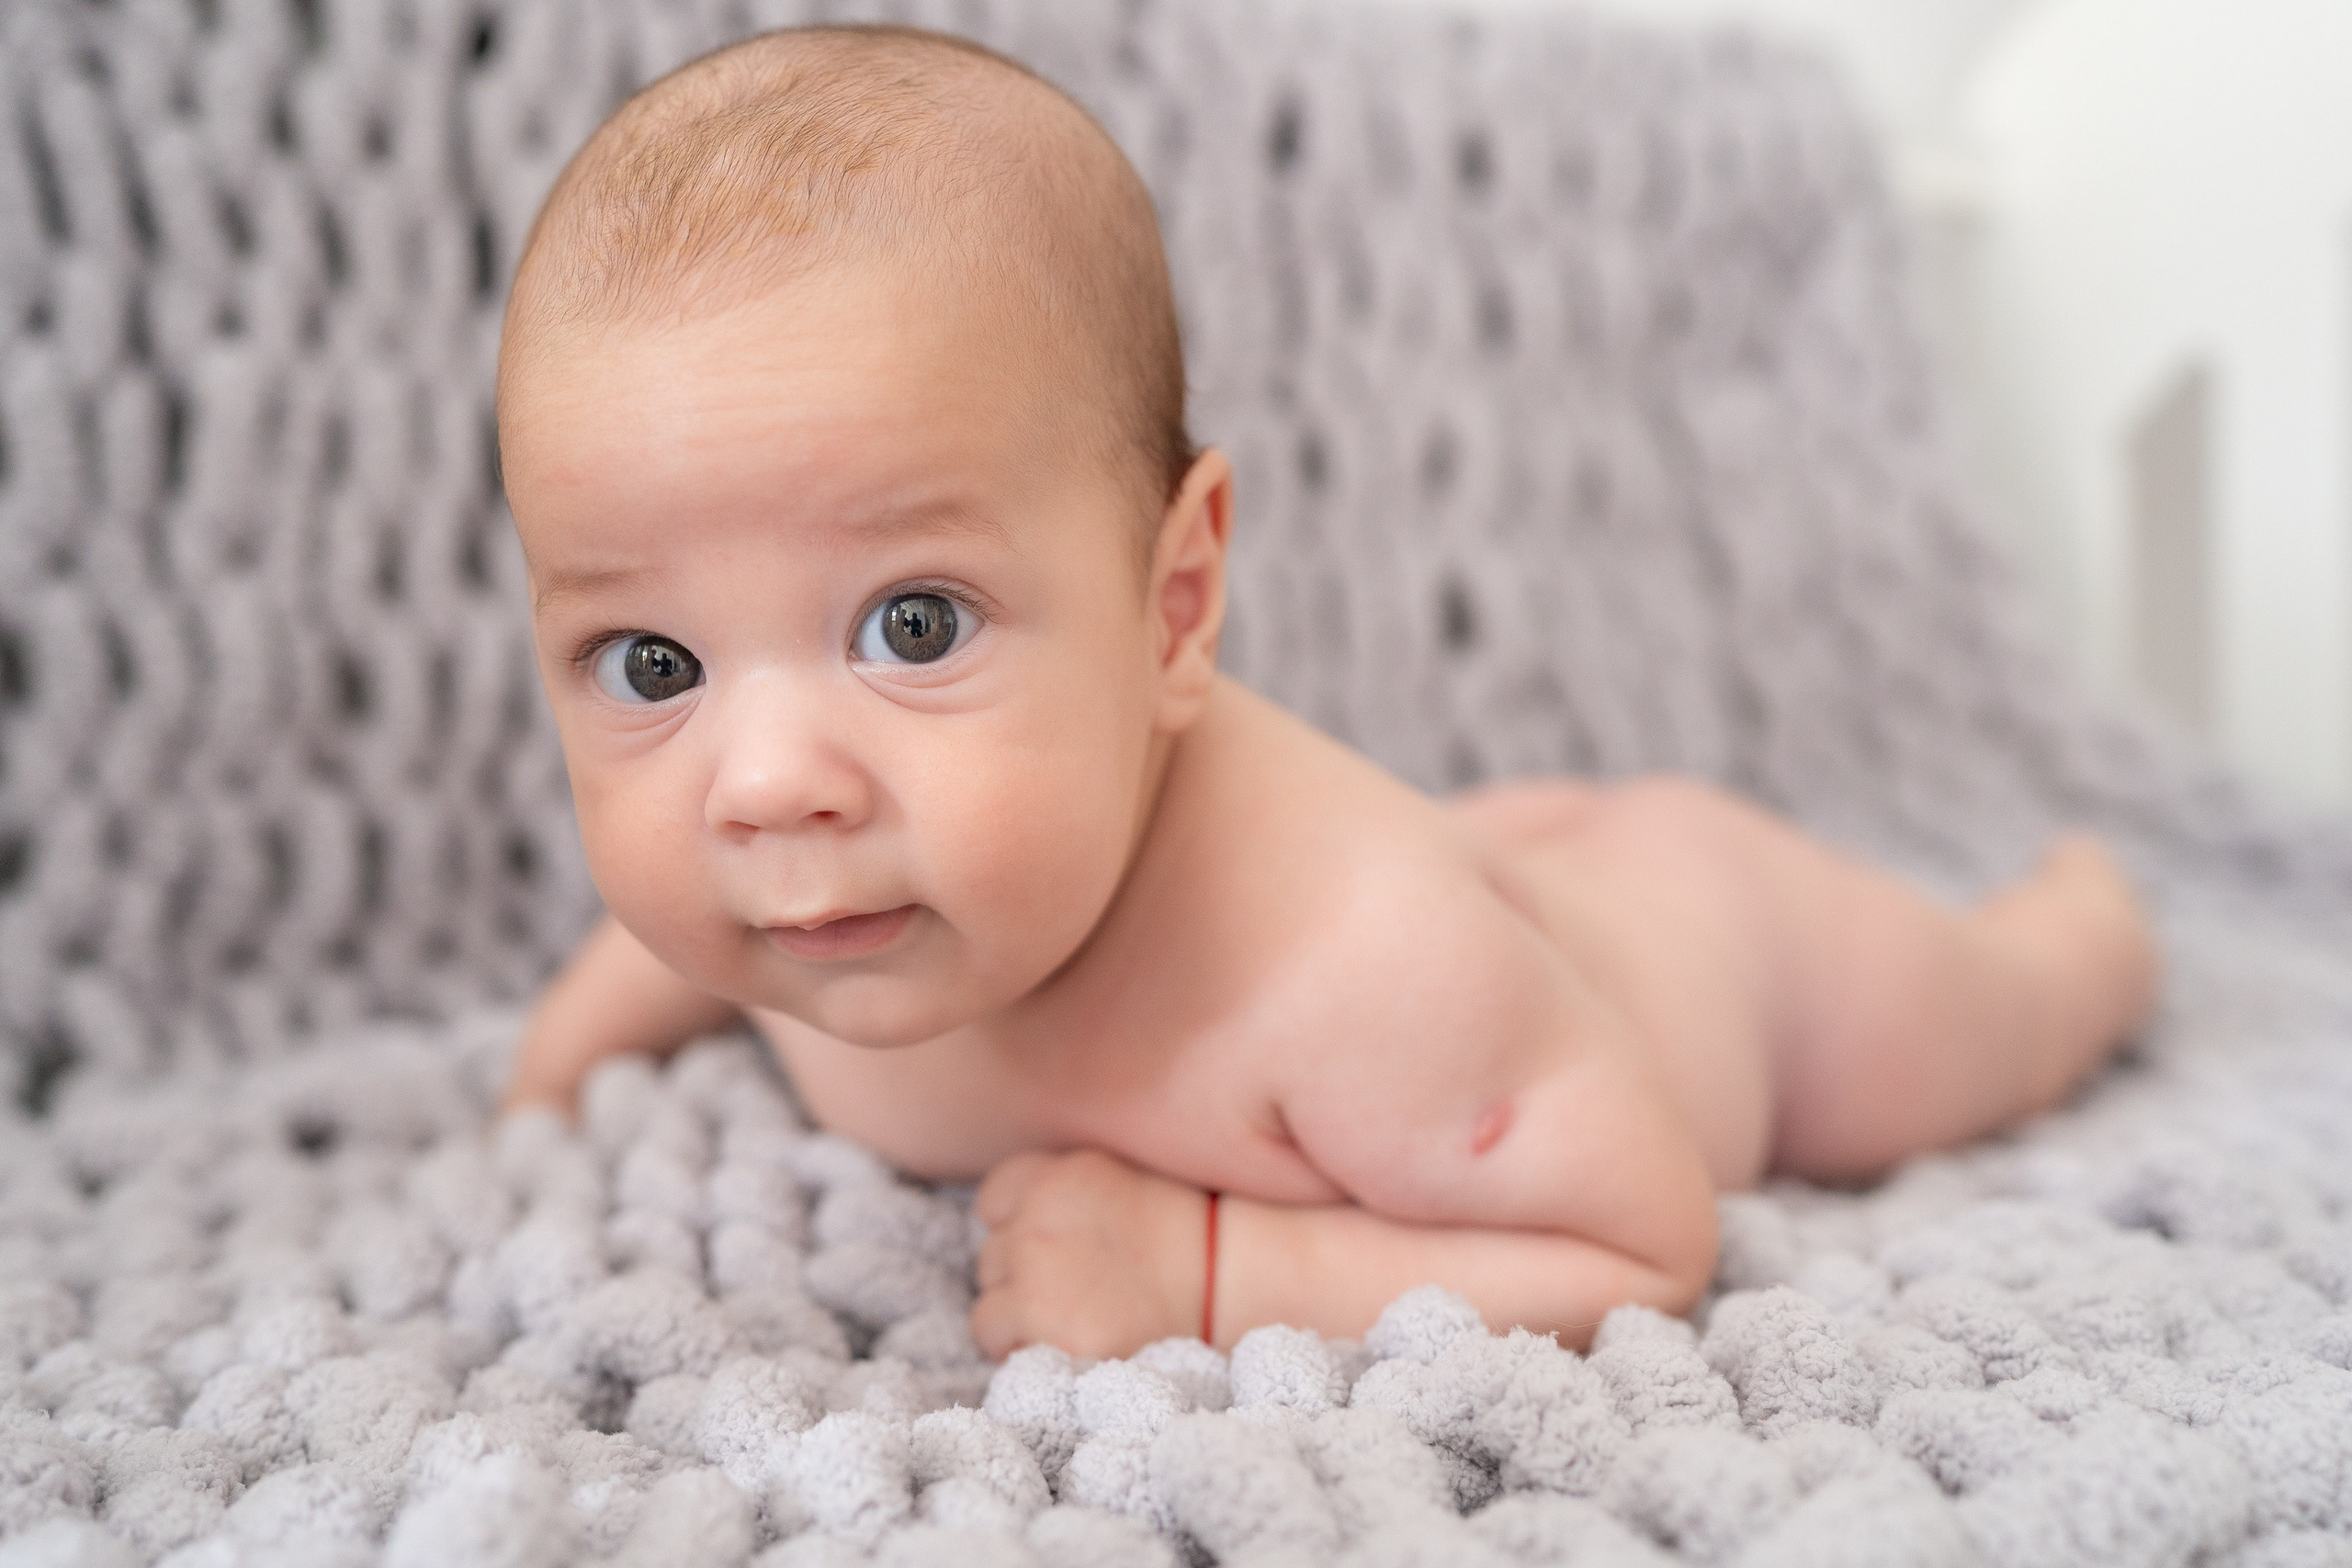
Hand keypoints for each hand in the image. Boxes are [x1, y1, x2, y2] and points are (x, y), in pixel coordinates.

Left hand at [970, 1149, 1209, 1360]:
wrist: (1231, 1278)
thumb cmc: (1188, 1230)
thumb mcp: (1120, 1175)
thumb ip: (1065, 1190)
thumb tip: (1018, 1221)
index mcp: (1055, 1174)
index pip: (994, 1202)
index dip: (1019, 1229)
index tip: (1054, 1248)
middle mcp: (1037, 1219)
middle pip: (991, 1257)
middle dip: (1023, 1277)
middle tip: (1078, 1292)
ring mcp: (1039, 1275)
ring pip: (988, 1304)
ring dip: (1020, 1317)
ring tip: (1076, 1321)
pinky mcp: (1049, 1330)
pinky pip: (998, 1342)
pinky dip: (1021, 1349)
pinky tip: (1069, 1345)